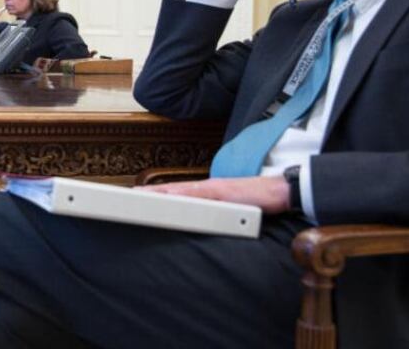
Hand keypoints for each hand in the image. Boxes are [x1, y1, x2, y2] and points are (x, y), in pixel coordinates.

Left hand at [138, 175, 290, 214]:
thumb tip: (196, 220)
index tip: (135, 198)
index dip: (155, 195)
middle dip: (150, 193)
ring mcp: (214, 188)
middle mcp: (205, 188)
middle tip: (129, 196)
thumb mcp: (228, 208)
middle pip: (172, 190)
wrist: (279, 191)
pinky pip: (202, 194)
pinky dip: (186, 195)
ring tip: (141, 197)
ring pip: (182, 190)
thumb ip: (212, 211)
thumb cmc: (254, 200)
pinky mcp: (224, 191)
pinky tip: (172, 197)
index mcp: (204, 192)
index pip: (174, 193)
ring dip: (162, 193)